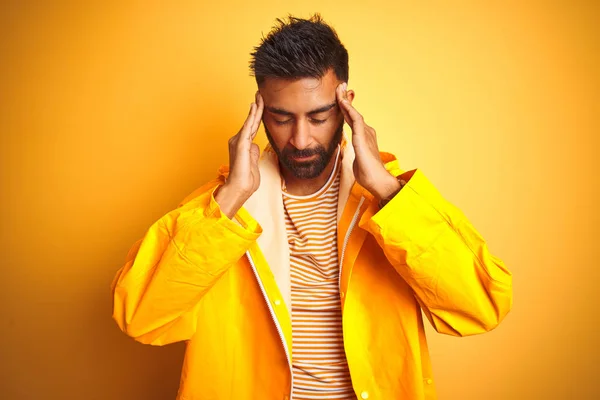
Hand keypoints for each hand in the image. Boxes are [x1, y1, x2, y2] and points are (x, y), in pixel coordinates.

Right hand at [215, 92, 263, 217]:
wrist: (240, 188)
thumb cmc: (246, 180)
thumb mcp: (253, 162)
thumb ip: (253, 152)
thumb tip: (255, 145)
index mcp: (243, 145)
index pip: (252, 127)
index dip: (257, 115)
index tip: (261, 105)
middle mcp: (238, 140)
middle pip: (250, 121)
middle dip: (256, 107)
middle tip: (260, 94)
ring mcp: (239, 141)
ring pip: (249, 121)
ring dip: (255, 108)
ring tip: (260, 96)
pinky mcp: (241, 143)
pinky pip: (248, 126)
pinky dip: (252, 116)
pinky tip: (255, 107)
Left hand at [335, 83, 400, 199]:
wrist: (378, 181)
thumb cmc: (368, 174)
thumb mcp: (358, 161)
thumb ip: (355, 154)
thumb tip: (354, 155)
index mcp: (364, 137)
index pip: (352, 119)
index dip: (346, 108)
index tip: (339, 98)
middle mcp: (366, 132)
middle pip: (353, 112)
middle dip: (346, 99)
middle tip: (339, 86)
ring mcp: (365, 133)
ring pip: (353, 113)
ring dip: (345, 100)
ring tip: (339, 89)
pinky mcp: (363, 137)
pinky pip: (354, 119)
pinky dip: (348, 109)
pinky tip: (342, 101)